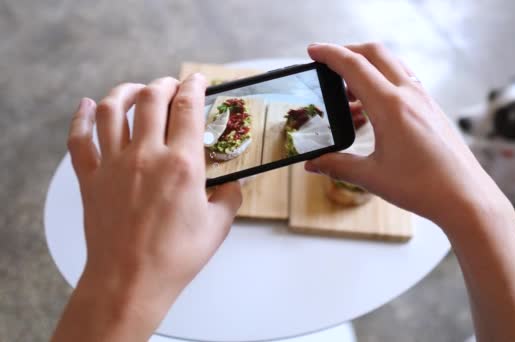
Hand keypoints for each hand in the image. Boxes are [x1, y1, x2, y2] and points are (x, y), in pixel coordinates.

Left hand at [54, 74, 241, 340]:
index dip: (195, 86)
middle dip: (164, 84)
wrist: (131, 280)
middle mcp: (147, 155)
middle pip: (151, 99)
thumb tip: (235, 182)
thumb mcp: (218, 226)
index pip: (188, 108)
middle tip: (171, 84)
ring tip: (136, 90)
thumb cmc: (176, 256)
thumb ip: (230, 196)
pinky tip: (88, 106)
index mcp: (182, 164)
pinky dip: (81, 118)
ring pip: (113, 109)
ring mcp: (114, 165)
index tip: (199, 80)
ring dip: (125, 91)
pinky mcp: (91, 178)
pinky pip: (80, 139)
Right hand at [305, 43, 510, 228]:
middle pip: (375, 53)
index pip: (354, 66)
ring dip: (368, 66)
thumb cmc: (424, 188)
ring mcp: (424, 99)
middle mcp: (409, 95)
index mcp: (390, 107)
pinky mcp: (433, 108)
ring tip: (348, 91)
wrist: (466, 197)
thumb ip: (337, 166)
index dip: (329, 54)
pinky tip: (375, 106)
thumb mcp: (372, 177)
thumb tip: (312, 164)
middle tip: (328, 64)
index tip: (312, 50)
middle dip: (348, 51)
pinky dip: (385, 80)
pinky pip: (405, 80)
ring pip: (392, 64)